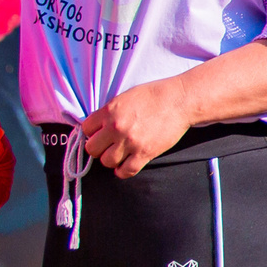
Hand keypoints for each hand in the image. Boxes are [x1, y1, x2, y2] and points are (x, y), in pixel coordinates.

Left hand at [79, 78, 197, 176]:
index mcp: (109, 111)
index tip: (100, 135)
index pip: (86, 129)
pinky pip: (126, 171)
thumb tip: (100, 126)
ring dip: (111, 159)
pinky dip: (123, 171)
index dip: (92, 133)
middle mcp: (116, 127)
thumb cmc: (155, 96)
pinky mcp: (145, 153)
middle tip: (108, 146)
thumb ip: (109, 112)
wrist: (179, 100)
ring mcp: (130, 141)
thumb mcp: (125, 97)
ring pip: (107, 161)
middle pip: (92, 148)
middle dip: (99, 148)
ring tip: (119, 155)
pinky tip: (125, 166)